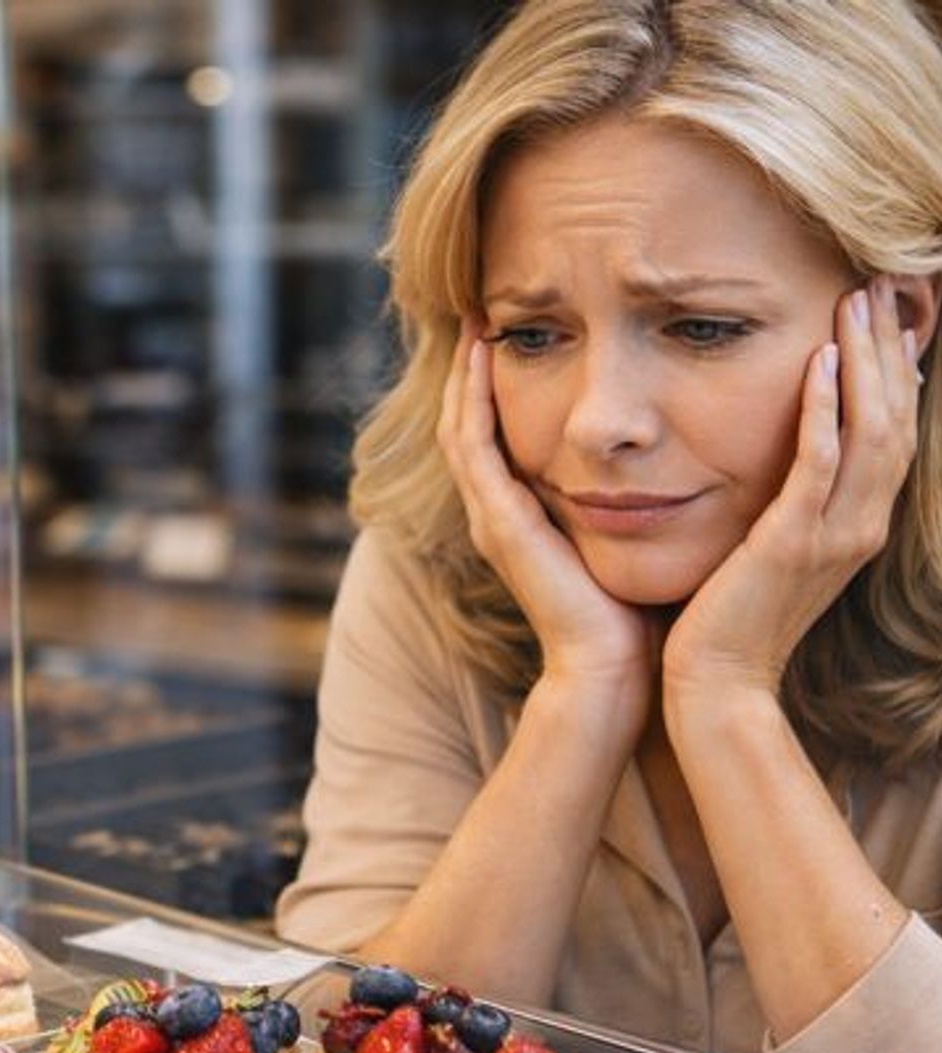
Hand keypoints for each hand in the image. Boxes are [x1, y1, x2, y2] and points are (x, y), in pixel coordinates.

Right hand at [439, 319, 658, 708]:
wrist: (615, 665)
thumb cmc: (633, 610)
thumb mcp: (628, 536)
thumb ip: (628, 497)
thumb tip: (667, 453)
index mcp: (522, 517)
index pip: (493, 436)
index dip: (495, 386)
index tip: (514, 332)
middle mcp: (496, 514)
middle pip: (465, 424)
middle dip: (469, 370)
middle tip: (483, 311)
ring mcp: (491, 518)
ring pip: (460, 427)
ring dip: (464, 373)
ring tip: (478, 320)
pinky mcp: (500, 522)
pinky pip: (474, 446)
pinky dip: (472, 399)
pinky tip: (484, 356)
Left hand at [662, 277, 919, 703]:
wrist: (717, 684)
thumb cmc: (730, 621)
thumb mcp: (773, 556)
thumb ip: (790, 510)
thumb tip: (787, 469)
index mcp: (855, 528)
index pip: (892, 435)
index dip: (895, 374)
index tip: (887, 318)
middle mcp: (858, 528)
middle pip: (895, 420)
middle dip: (890, 350)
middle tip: (880, 286)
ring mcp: (832, 537)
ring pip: (870, 432)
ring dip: (866, 362)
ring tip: (856, 302)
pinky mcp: (791, 544)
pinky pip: (819, 464)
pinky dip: (825, 410)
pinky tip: (820, 363)